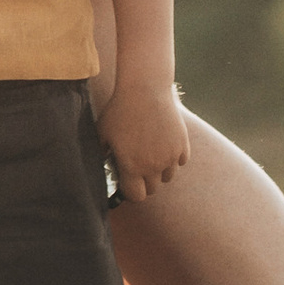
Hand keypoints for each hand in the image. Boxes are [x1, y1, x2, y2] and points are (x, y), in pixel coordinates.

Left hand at [98, 76, 189, 202]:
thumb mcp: (103, 132)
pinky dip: (174, 156)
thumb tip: (101, 166)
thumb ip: (101, 154)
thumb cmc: (120, 110)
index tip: (128, 181)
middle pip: (153, 188)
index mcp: (131, 167)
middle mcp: (153, 166)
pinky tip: (164, 143)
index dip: (131, 191)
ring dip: (160, 170)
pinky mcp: (182, 145)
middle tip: (138, 165)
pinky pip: (180, 161)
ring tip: (151, 152)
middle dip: (145, 181)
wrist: (144, 88)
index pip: (137, 196)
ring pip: (168, 176)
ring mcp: (170, 156)